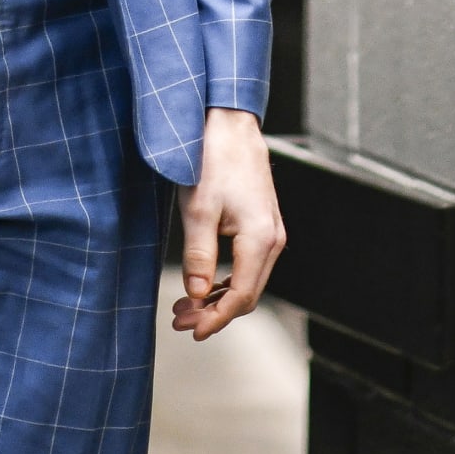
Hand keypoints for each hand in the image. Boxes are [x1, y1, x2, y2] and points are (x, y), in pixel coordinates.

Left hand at [171, 107, 285, 342]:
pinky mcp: (262, 222)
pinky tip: (205, 284)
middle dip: (215, 312)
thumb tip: (197, 295)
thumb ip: (199, 255)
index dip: (216, 319)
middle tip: (181, 321)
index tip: (192, 331)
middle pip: (248, 293)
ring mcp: (271, 230)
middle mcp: (273, 238)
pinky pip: (249, 263)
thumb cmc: (212, 158)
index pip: (241, 296)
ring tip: (186, 306)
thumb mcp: (198, 209)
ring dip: (219, 297)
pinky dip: (227, 278)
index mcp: (261, 238)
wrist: (229, 122)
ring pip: (249, 280)